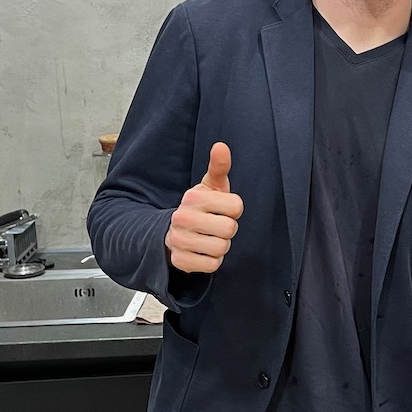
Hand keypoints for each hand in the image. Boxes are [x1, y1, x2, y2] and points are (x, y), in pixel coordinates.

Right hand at [165, 142, 244, 273]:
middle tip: (216, 225)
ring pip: (221, 248)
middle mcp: (182, 218)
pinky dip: (212, 260)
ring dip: (221, 245)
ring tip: (210, 237)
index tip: (222, 209)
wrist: (175, 232)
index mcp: (193, 198)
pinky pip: (212, 265)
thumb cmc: (201, 207)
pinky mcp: (180, 261)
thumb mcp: (210, 186)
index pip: (236, 207)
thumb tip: (221, 146)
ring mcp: (179, 241)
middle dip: (228, 229)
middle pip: (230, 229)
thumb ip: (218, 167)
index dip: (234, 210)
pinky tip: (203, 251)